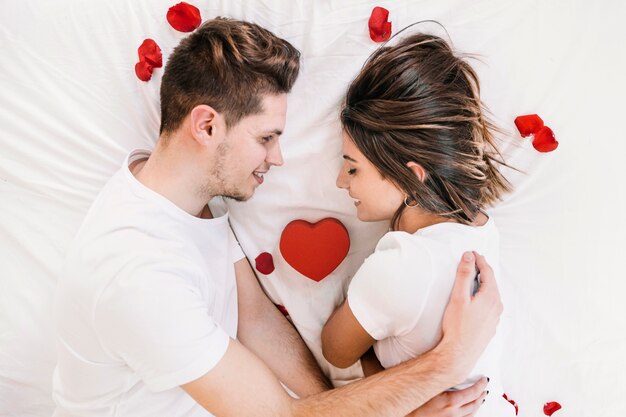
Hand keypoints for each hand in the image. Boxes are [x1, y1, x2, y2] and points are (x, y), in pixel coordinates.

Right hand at [407, 377, 488, 416]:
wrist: (408, 416)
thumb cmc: (415, 403)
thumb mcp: (430, 388)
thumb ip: (443, 382)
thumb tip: (452, 372)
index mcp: (450, 402)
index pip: (473, 392)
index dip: (481, 385)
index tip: (484, 380)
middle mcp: (454, 413)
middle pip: (475, 404)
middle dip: (482, 395)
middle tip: (485, 388)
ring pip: (472, 414)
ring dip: (478, 405)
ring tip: (480, 399)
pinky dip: (471, 413)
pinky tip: (469, 410)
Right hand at [439, 252, 502, 383]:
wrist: (460, 353)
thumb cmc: (457, 326)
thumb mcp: (459, 297)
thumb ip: (463, 275)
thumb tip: (469, 257)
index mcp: (491, 296)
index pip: (488, 272)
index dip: (480, 260)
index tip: (472, 253)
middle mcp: (497, 306)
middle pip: (491, 282)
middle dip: (482, 271)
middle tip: (473, 262)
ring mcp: (495, 317)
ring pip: (491, 294)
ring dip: (483, 284)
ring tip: (474, 278)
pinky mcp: (490, 326)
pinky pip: (490, 305)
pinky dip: (483, 296)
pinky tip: (476, 299)